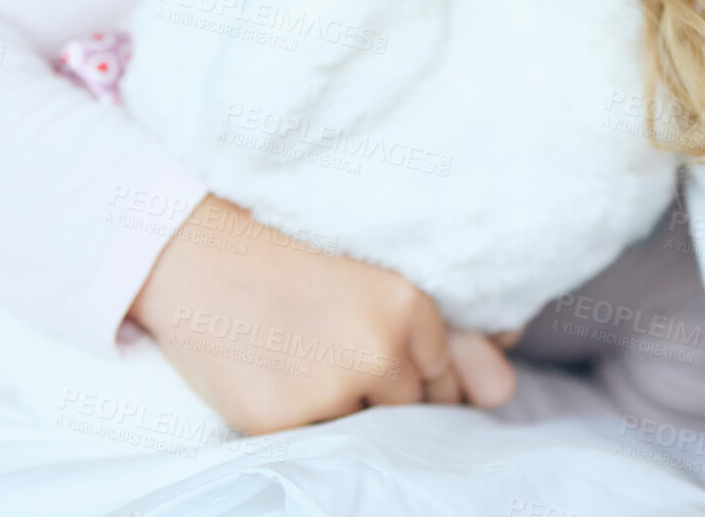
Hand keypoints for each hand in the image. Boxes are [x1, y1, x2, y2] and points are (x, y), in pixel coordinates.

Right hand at [128, 194, 516, 432]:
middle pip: (412, 410)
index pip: (444, 375)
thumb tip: (505, 396)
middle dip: (387, 397)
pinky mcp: (281, 422)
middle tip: (336, 356)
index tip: (380, 356)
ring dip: (348, 413)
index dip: (417, 374)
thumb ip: (449, 339)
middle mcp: (378, 349)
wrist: (199, 259)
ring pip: (367, 431)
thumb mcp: (375, 280)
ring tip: (307, 364)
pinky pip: (315, 445)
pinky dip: (302, 425)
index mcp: (407, 305)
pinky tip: (279, 380)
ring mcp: (329, 390)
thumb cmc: (291, 259)